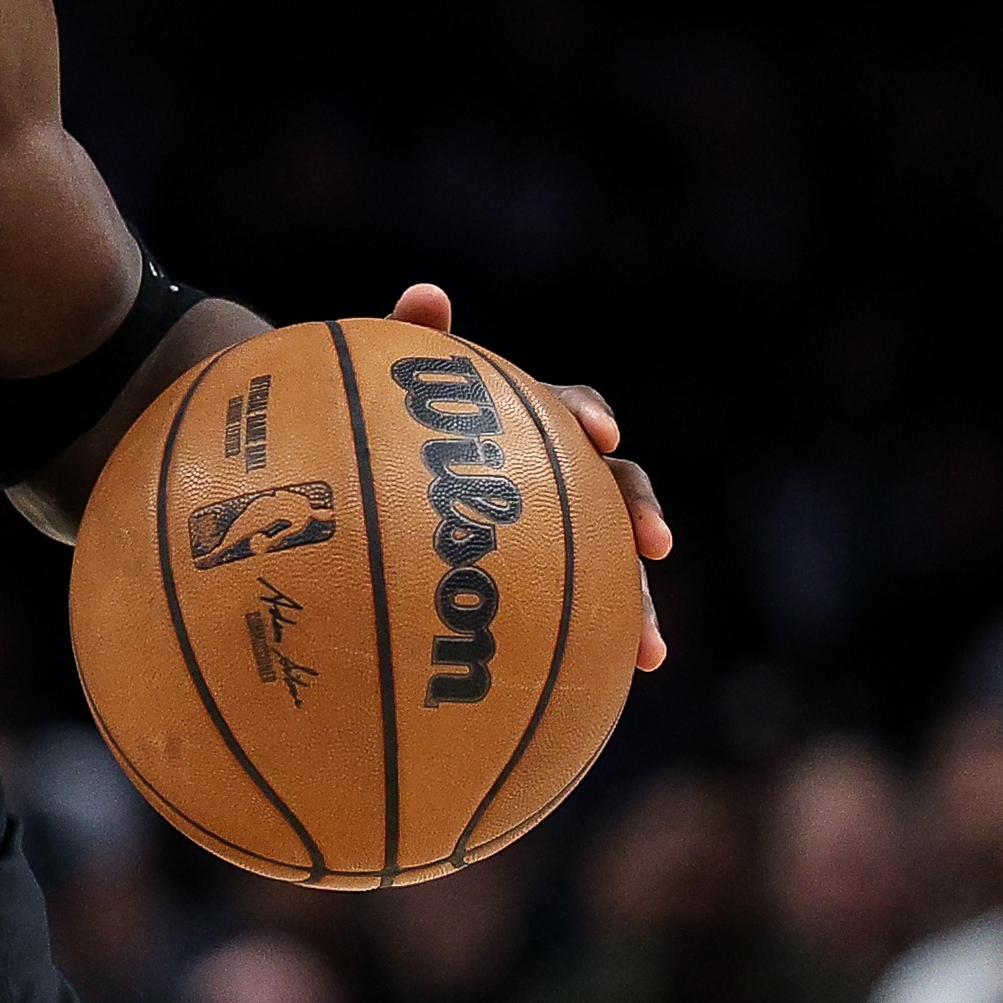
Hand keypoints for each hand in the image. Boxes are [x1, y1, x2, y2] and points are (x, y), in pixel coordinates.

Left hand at [390, 283, 670, 671]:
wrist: (347, 476)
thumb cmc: (365, 424)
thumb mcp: (376, 383)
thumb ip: (404, 342)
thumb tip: (430, 294)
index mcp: (522, 421)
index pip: (571, 409)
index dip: (590, 416)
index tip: (600, 434)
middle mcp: (550, 477)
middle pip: (613, 493)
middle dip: (640, 517)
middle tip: (654, 546)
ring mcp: (545, 538)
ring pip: (605, 569)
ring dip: (635, 606)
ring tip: (647, 653)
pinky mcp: (528, 591)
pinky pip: (564, 625)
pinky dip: (581, 659)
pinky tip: (584, 707)